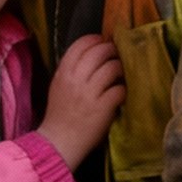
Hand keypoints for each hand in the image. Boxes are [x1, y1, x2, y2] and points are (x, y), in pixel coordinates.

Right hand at [37, 33, 125, 170]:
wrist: (59, 141)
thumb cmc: (60, 114)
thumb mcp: (58, 86)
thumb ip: (71, 70)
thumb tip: (92, 54)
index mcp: (63, 72)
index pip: (80, 44)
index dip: (95, 40)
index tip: (102, 42)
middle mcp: (75, 79)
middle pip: (99, 52)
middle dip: (112, 51)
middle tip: (116, 56)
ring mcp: (90, 93)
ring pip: (112, 68)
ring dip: (120, 69)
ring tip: (120, 75)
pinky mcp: (103, 107)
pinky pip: (119, 89)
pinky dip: (122, 90)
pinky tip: (120, 94)